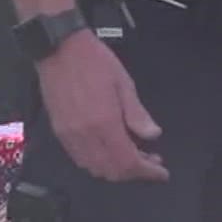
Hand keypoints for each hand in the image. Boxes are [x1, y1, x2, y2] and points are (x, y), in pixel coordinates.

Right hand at [35, 31, 168, 182]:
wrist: (60, 49)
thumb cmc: (94, 61)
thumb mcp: (124, 83)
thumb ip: (138, 114)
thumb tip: (153, 135)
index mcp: (104, 124)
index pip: (128, 161)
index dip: (147, 171)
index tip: (161, 172)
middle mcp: (85, 136)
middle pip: (112, 171)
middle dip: (134, 172)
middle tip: (151, 161)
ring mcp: (69, 136)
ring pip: (95, 168)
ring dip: (116, 169)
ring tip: (134, 155)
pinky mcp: (59, 132)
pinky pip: (80, 159)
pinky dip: (98, 162)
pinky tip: (110, 150)